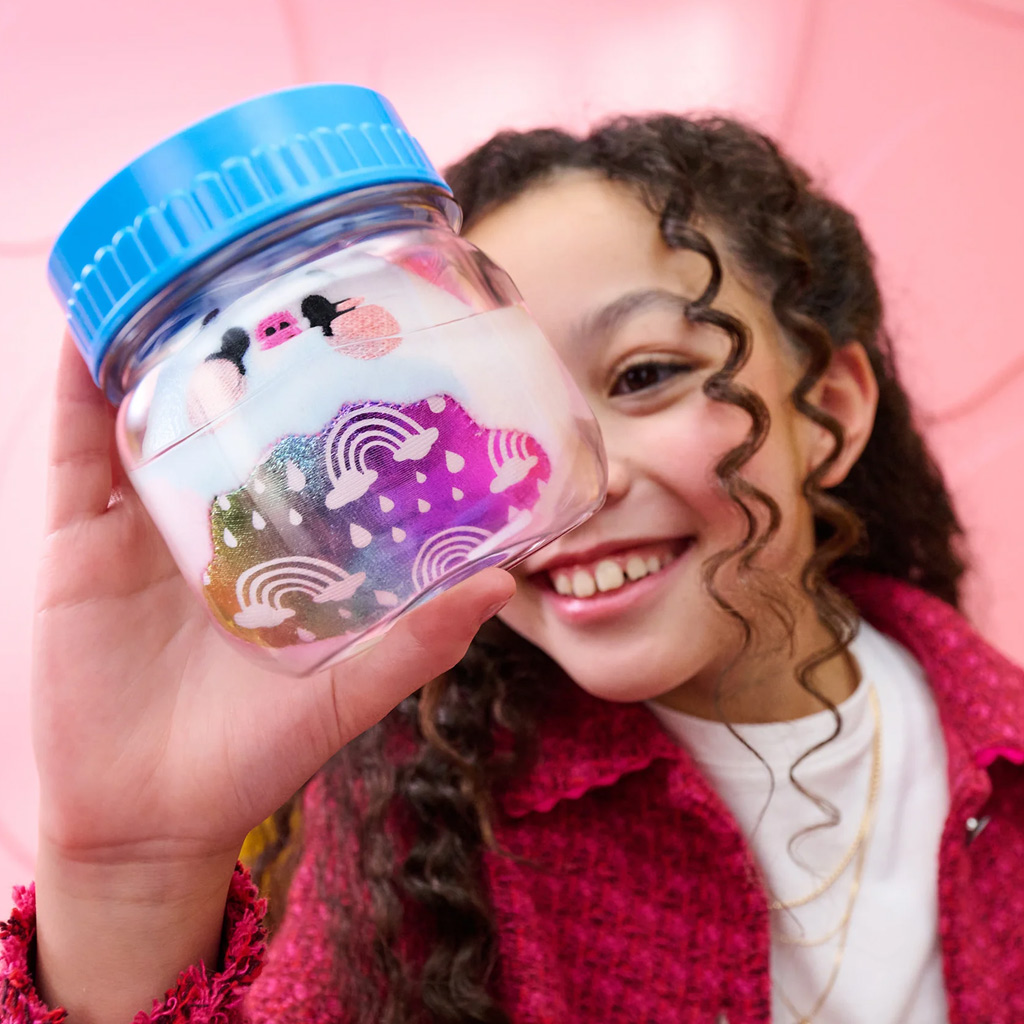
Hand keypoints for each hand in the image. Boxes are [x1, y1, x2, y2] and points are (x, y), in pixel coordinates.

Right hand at [33, 332, 513, 870]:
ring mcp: (148, 526)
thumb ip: (416, 646)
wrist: (143, 822)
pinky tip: (96, 326)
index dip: (339, 400)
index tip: (375, 340)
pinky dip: (82, 385)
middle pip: (237, 419)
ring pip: (156, 414)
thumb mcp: (345, 697)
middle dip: (257, 354)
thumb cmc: (253, 761)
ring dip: (168, 346)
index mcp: (285, 548)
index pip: (314, 455)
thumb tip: (502, 584)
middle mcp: (220, 524)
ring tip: (196, 269)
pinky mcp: (79, 542)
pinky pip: (77, 449)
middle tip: (294, 281)